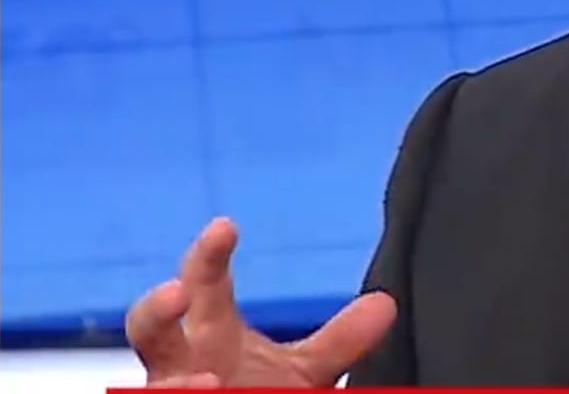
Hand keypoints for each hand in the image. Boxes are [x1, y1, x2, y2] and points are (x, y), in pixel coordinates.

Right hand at [126, 217, 396, 388]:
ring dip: (174, 384)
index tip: (225, 226)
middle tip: (178, 292)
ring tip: (206, 381)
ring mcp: (171, 390)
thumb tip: (385, 304)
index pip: (205, 284)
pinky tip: (206, 390)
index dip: (210, 254)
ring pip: (149, 386)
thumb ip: (340, 340)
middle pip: (150, 330)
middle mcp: (181, 363)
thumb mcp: (305, 371)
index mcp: (211, 334)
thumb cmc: (258, 393)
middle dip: (157, 310)